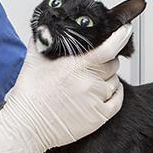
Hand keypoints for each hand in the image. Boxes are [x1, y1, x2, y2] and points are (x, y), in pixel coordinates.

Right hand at [0, 23, 131, 152]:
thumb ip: (42, 39)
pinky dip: (115, 93)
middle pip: (112, 64)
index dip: (120, 36)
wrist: (27, 125)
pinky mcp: (99, 117)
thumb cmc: (30, 95)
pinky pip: (118, 100)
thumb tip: (46, 26)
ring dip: (108, 78)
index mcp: (76, 66)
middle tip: (92, 64)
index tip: (125, 30)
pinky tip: (104, 92)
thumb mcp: (33, 60)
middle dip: (105, 61)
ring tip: (91, 81)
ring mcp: (96, 100)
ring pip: (115, 81)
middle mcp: (89, 82)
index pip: (108, 48)